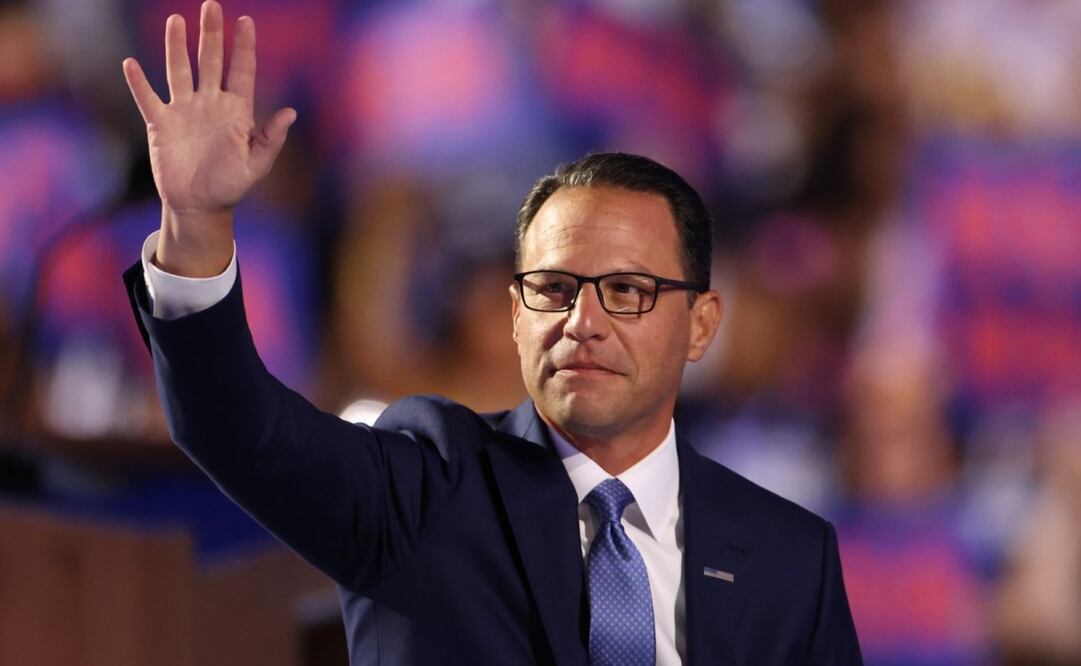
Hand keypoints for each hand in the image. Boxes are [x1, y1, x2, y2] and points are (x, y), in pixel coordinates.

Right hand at [122, 1, 294, 275]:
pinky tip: (130, 64)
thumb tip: (290, 112)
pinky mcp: (161, 124)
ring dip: (177, 46)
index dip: (244, 47)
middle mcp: (210, 104)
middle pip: (210, 61)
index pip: (241, 71)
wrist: (201, 206)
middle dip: (211, 34)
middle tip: (211, 5)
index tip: (246, 21)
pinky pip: (148, 98)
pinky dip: (139, 83)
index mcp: (236, 111)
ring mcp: (184, 111)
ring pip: (179, 70)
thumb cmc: (232, 186)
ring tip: (176, 20)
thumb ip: (271, 138)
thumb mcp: (257, 164)